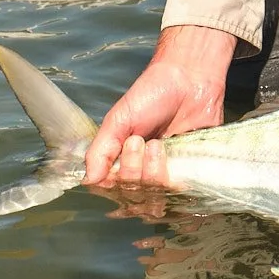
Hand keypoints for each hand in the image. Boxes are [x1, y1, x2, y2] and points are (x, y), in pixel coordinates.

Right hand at [83, 25, 236, 187]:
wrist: (189, 81)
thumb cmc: (151, 96)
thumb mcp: (118, 120)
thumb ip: (100, 151)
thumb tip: (89, 180)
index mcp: (120, 161)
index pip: (110, 189)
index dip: (115, 178)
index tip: (125, 147)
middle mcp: (141, 173)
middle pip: (132, 195)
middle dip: (133, 170)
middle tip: (138, 140)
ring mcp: (165, 175)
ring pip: (154, 197)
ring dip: (152, 172)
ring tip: (157, 144)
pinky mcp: (188, 174)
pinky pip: (178, 193)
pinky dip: (174, 179)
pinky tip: (172, 154)